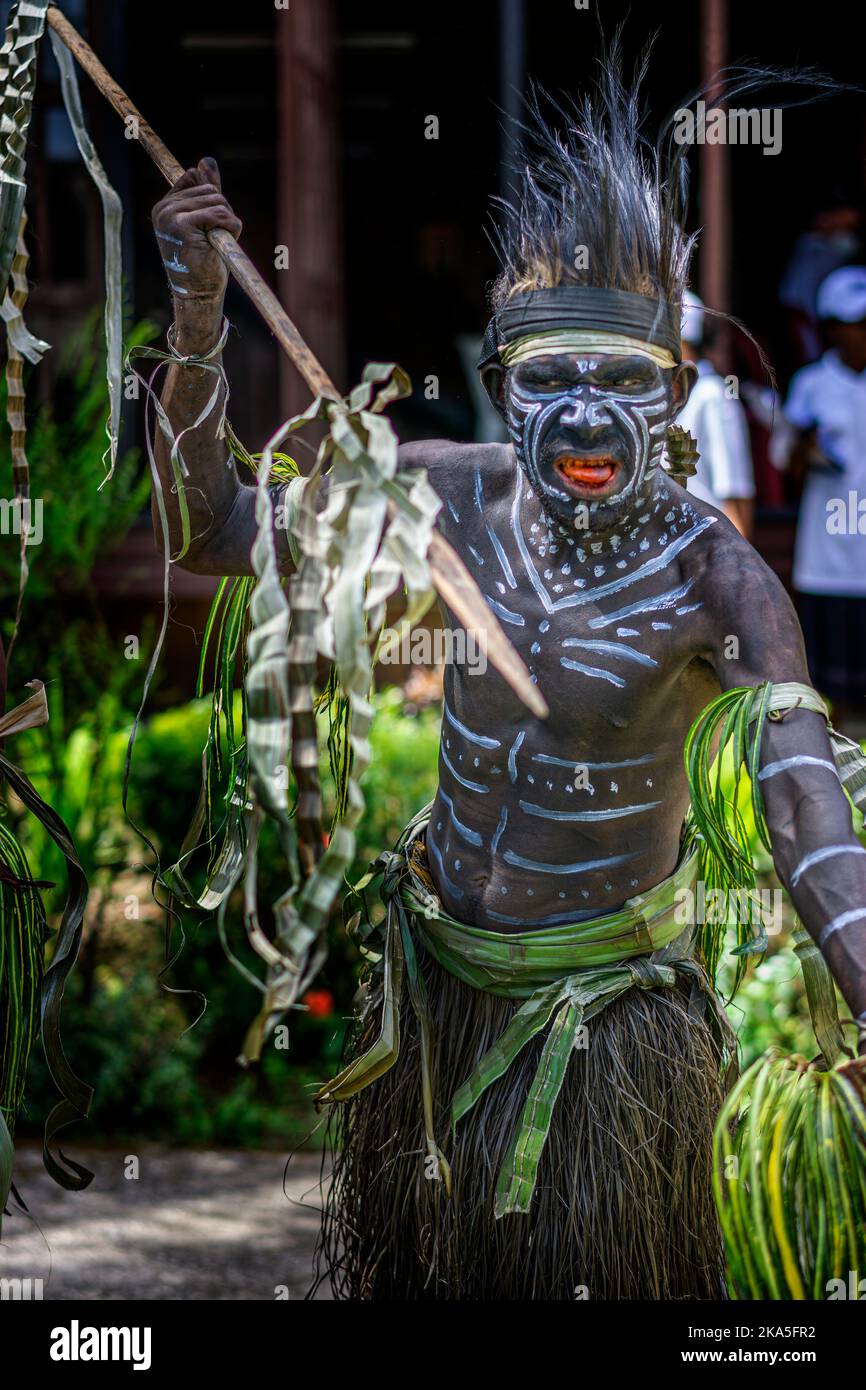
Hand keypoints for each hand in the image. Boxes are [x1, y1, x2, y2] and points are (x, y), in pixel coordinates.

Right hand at [151, 156, 241, 305]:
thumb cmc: (203, 261)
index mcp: (165, 206)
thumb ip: (206, 192)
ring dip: (228, 223)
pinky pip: (219, 214)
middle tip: (216, 238)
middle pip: (210, 189)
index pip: (195, 177)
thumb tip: (207, 160)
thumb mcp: (205, 222)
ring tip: (217, 243)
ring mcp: (171, 215)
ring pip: (218, 201)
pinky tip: (222, 243)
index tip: (211, 224)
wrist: (199, 294)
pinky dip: (231, 228)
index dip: (213, 199)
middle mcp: (164, 208)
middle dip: (224, 213)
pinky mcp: (182, 225)